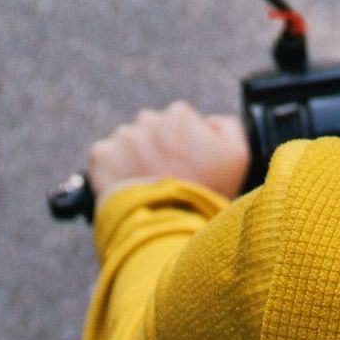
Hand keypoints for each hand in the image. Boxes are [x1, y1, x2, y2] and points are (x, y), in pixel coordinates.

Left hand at [87, 101, 250, 199]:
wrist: (167, 223)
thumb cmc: (205, 191)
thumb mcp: (239, 156)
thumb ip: (228, 127)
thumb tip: (209, 121)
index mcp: (179, 115)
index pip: (180, 120)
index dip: (186, 144)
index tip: (188, 165)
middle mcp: (149, 120)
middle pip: (152, 129)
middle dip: (158, 148)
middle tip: (167, 176)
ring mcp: (123, 137)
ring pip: (129, 143)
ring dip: (135, 158)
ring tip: (147, 185)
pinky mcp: (101, 156)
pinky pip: (105, 157)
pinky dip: (113, 169)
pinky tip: (128, 186)